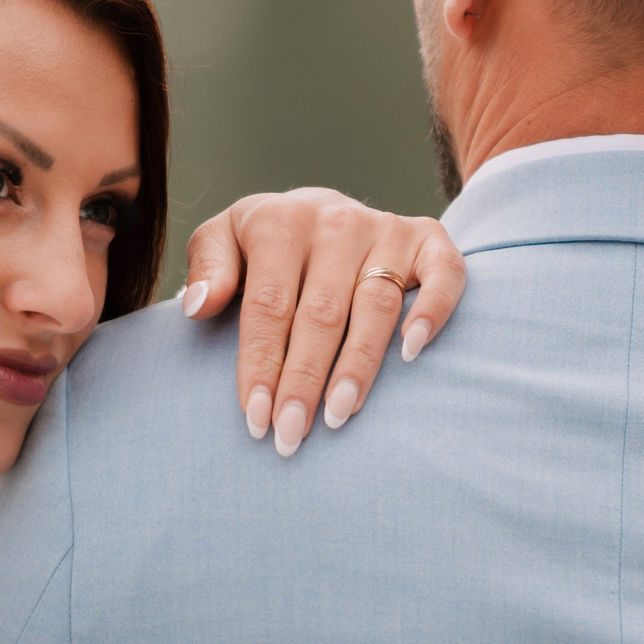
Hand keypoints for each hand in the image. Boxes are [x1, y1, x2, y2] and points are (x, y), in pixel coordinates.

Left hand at [178, 189, 467, 456]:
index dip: (262, 364)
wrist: (323, 209)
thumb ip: (208, 266)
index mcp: (279, 221)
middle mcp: (336, 222)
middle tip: (292, 434)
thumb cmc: (268, 243)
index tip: (256, 417)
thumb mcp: (224, 239)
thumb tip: (199, 306)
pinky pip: (444, 273)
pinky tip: (413, 352)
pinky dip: (433, 310)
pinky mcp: (426, 238)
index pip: (268, 306)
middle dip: (304, 380)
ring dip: (359, 365)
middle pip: (320, 314)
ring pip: (376, 305)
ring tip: (339, 414)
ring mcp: (385, 229)